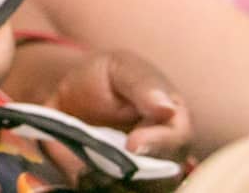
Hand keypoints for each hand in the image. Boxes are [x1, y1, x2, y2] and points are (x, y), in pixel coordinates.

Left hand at [37, 48, 188, 188]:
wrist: (71, 97)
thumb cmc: (105, 77)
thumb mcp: (121, 68)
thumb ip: (143, 85)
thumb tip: (167, 108)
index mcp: (174, 122)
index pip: (177, 140)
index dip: (157, 145)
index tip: (131, 144)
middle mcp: (167, 156)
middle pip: (165, 179)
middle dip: (134, 174)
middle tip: (100, 164)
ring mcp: (146, 178)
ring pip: (140, 192)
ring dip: (113, 184)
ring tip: (86, 167)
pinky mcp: (120, 188)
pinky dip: (95, 188)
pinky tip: (81, 173)